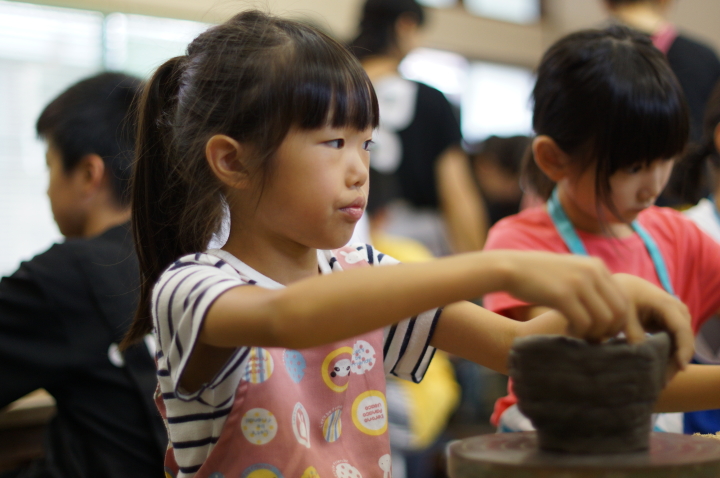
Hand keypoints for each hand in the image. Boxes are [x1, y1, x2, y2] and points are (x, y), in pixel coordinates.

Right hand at [498, 251, 628, 341]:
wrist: (510, 267)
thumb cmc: (538, 274)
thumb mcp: (570, 271)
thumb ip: (589, 283)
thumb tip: (607, 308)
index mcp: (597, 265)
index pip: (624, 299)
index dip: (619, 321)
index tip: (605, 331)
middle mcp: (592, 271)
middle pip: (619, 311)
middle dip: (611, 330)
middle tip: (595, 338)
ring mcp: (578, 282)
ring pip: (604, 319)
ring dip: (595, 334)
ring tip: (581, 336)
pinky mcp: (563, 294)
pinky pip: (584, 323)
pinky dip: (580, 333)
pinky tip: (568, 332)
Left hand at [611, 273, 693, 379]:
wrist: (624, 284)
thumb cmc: (622, 295)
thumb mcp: (624, 314)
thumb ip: (633, 333)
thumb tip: (640, 356)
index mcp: (667, 305)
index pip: (682, 330)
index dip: (683, 350)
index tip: (680, 368)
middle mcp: (678, 312)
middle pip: (684, 341)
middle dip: (675, 362)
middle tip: (662, 383)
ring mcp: (678, 318)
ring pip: (680, 345)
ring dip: (671, 362)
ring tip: (659, 382)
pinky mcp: (672, 325)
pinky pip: (675, 343)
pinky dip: (668, 357)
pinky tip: (657, 373)